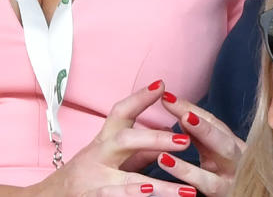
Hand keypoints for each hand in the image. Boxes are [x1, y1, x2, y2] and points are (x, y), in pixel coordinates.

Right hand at [28, 82, 196, 196]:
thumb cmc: (86, 175)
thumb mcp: (110, 158)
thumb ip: (140, 149)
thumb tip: (169, 132)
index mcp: (103, 142)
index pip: (119, 114)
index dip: (139, 98)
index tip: (161, 86)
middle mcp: (97, 159)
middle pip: (125, 141)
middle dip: (155, 139)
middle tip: (184, 140)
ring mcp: (93, 183)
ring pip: (128, 183)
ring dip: (159, 188)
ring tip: (186, 192)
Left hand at [153, 90, 245, 196]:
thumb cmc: (224, 181)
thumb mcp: (214, 158)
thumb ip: (201, 140)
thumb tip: (183, 115)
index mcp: (233, 145)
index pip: (213, 122)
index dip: (190, 107)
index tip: (166, 95)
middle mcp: (239, 155)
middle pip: (221, 130)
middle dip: (197, 113)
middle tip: (171, 101)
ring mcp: (236, 173)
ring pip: (223, 149)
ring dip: (202, 131)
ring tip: (179, 120)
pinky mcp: (227, 192)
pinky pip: (207, 181)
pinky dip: (187, 171)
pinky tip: (166, 161)